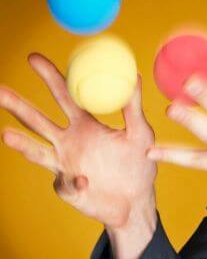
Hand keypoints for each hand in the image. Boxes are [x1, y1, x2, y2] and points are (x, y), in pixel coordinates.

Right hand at [0, 53, 156, 229]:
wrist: (137, 200)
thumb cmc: (139, 163)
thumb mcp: (140, 132)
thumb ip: (133, 106)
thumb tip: (132, 74)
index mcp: (85, 123)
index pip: (64, 95)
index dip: (49, 77)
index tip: (33, 58)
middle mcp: (69, 141)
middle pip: (38, 119)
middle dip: (18, 104)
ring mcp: (64, 164)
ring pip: (37, 150)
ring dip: (21, 143)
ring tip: (5, 133)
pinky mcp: (68, 188)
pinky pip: (66, 183)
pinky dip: (74, 181)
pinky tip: (84, 180)